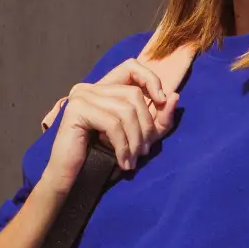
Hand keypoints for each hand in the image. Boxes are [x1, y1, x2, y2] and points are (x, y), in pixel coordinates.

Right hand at [41, 58, 178, 195]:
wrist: (73, 180)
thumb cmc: (103, 158)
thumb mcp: (139, 137)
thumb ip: (158, 120)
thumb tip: (174, 97)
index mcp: (103, 88)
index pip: (132, 66)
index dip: (150, 80)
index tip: (162, 101)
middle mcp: (90, 87)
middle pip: (133, 94)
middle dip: (145, 125)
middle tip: (144, 151)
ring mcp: (81, 96)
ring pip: (125, 110)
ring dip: (135, 139)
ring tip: (134, 159)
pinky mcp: (76, 110)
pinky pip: (112, 124)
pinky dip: (123, 145)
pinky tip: (124, 162)